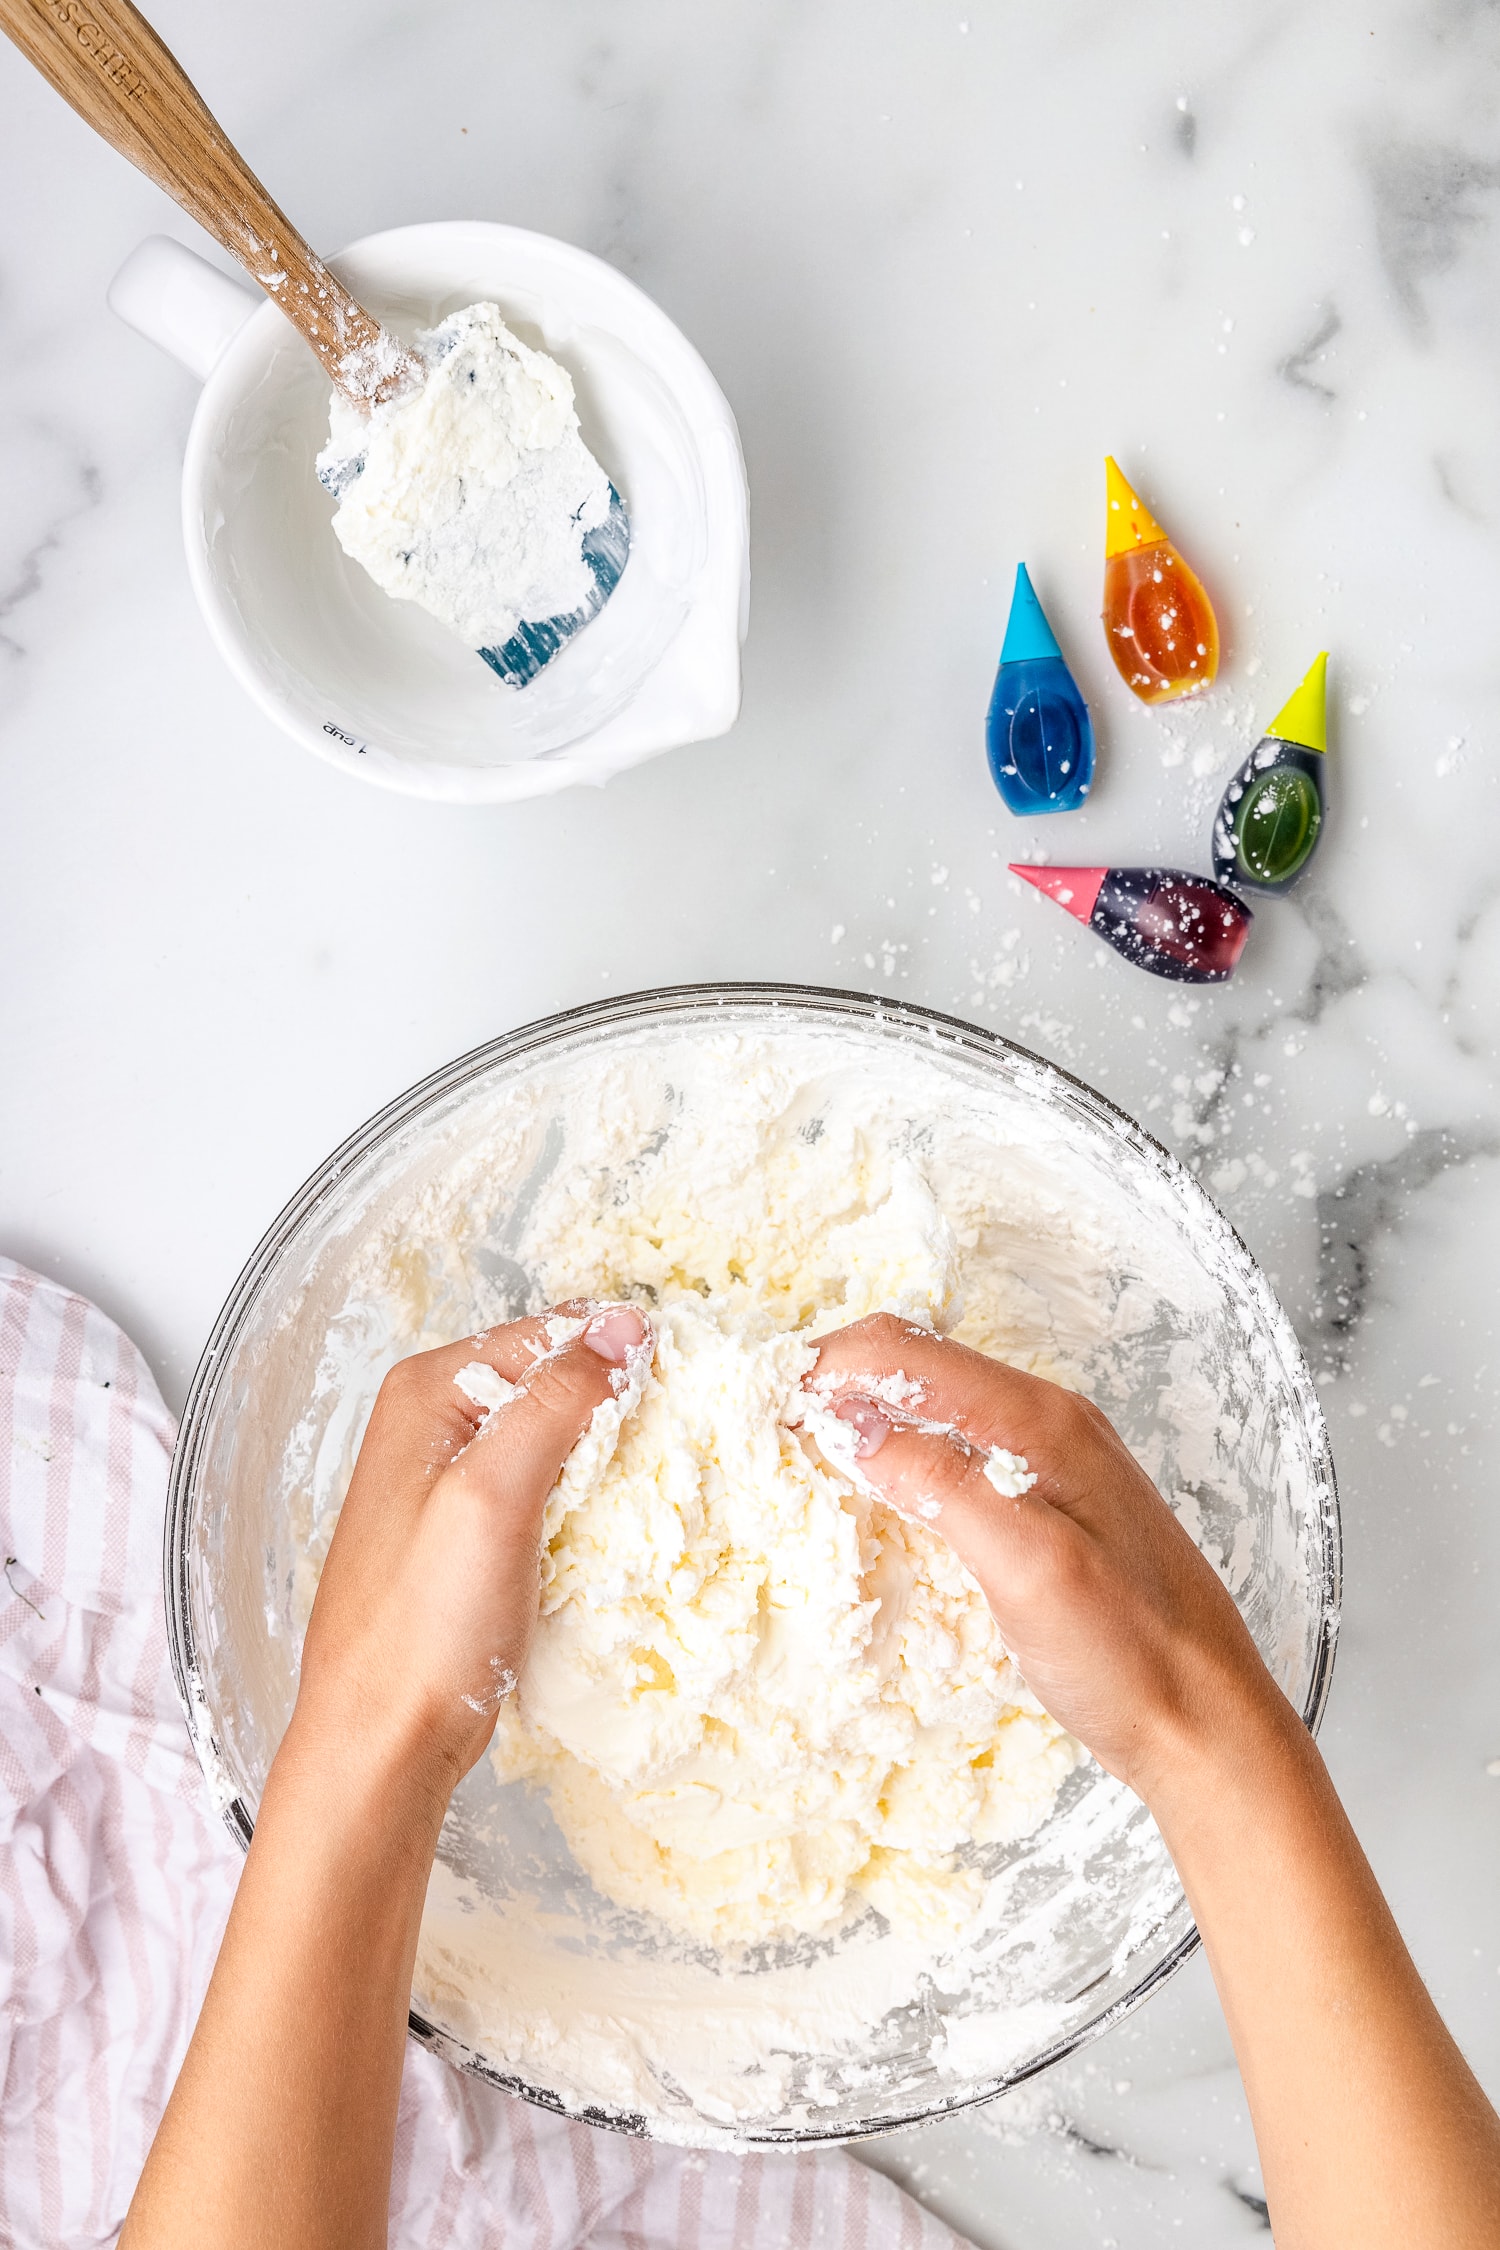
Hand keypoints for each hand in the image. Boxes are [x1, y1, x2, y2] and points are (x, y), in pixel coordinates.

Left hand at [293, 1300, 650, 1800]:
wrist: (381, 1743)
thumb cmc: (422, 1627)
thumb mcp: (495, 1496)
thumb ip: (556, 1402)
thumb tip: (622, 1326)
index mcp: (427, 1392)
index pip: (550, 1334)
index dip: (618, 1359)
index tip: (682, 1394)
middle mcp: (433, 1424)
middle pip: (554, 1383)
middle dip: (616, 1410)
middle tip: (675, 1448)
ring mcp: (450, 1482)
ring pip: (556, 1441)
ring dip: (606, 1462)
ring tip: (653, 1491)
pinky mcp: (472, 1534)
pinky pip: (546, 1492)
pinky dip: (586, 1505)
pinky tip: (612, 1533)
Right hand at [804, 1314, 1286, 1803]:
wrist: (1212, 1728)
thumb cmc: (1132, 1657)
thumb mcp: (1030, 1570)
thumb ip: (946, 1489)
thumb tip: (858, 1430)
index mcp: (1043, 1423)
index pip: (910, 1355)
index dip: (830, 1367)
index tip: (766, 1401)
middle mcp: (1051, 1423)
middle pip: (922, 1364)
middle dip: (842, 1379)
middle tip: (771, 1420)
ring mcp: (1058, 1461)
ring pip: (940, 1403)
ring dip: (870, 1410)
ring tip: (808, 1445)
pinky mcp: (1055, 1503)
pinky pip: (963, 1447)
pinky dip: (906, 1449)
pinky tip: (882, 1486)